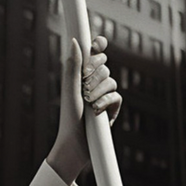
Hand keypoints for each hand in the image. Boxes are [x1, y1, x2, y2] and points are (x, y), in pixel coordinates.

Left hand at [46, 36, 120, 184]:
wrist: (75, 144)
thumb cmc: (68, 117)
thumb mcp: (70, 90)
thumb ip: (74, 66)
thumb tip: (75, 41)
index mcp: (80, 74)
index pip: (93, 53)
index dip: (98, 46)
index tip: (98, 44)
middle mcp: (92, 82)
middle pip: (103, 64)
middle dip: (95, 71)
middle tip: (84, 81)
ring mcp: (104, 94)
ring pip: (111, 79)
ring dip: (98, 89)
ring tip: (88, 102)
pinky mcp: (112, 108)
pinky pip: (117, 96)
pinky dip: (107, 101)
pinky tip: (97, 110)